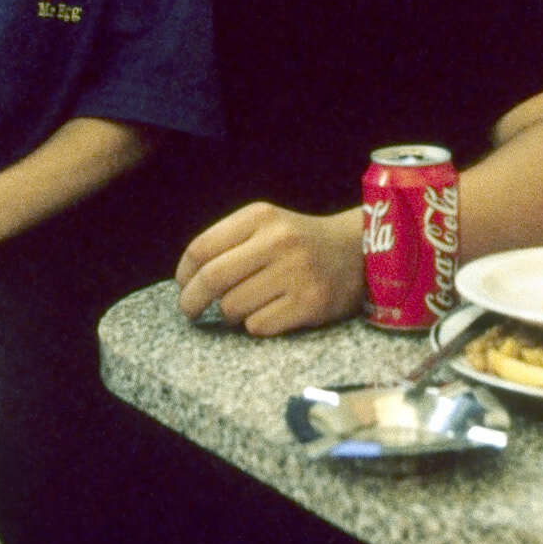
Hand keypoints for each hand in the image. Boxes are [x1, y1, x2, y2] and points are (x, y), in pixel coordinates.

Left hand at [173, 203, 362, 335]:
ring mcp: (296, 273)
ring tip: (249, 304)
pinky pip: (257, 326)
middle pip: (212, 279)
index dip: (184, 273)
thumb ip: (229, 243)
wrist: (359, 251)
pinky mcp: (310, 303)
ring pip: (232, 307)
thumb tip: (186, 281)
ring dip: (231, 313)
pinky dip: (256, 325)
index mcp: (261, 217)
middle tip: (190, 311)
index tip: (183, 285)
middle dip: (191, 301)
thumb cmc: (300, 243)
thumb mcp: (268, 225)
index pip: (202, 248)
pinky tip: (273, 312)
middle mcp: (279, 241)